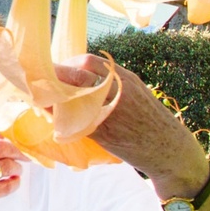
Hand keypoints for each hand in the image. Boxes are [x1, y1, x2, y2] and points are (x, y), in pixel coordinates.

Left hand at [55, 55, 207, 196]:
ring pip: (73, 96)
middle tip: (39, 81)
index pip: (88, 61)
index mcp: (124, 78)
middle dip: (54, 76)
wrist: (169, 149)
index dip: (67, 64)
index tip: (56, 70)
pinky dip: (59, 117)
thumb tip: (80, 76)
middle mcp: (117, 90)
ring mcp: (110, 111)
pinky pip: (75, 121)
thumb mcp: (134, 91)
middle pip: (77, 75)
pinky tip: (50, 117)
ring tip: (40, 97)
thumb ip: (111, 82)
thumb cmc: (149, 120)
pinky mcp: (104, 132)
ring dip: (52, 96)